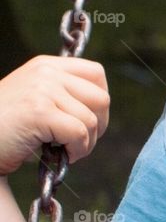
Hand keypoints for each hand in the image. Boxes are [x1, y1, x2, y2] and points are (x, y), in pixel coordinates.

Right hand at [0, 55, 109, 176]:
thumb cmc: (3, 129)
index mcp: (46, 66)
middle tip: (81, 142)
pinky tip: (62, 156)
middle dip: (98, 125)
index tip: (90, 122)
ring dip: (86, 143)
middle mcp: (46, 72)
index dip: (100, 101)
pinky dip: (78, 150)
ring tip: (66, 151)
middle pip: (101, 97)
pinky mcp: (39, 112)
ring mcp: (43, 90)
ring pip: (91, 119)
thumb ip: (61, 96)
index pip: (96, 73)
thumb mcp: (34, 100)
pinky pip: (79, 133)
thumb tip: (98, 112)